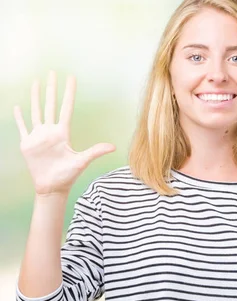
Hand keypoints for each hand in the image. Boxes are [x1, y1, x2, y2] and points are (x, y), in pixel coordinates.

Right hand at [13, 71, 114, 195]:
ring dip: (35, 98)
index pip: (66, 108)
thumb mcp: (82, 161)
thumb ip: (95, 152)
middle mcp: (50, 131)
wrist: (51, 187)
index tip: (71, 79)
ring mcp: (38, 136)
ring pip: (36, 111)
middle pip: (50, 105)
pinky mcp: (27, 144)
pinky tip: (18, 107)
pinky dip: (19, 117)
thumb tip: (113, 147)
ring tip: (36, 83)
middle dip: (51, 89)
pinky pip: (22, 127)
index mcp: (63, 133)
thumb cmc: (67, 175)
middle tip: (52, 72)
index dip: (68, 93)